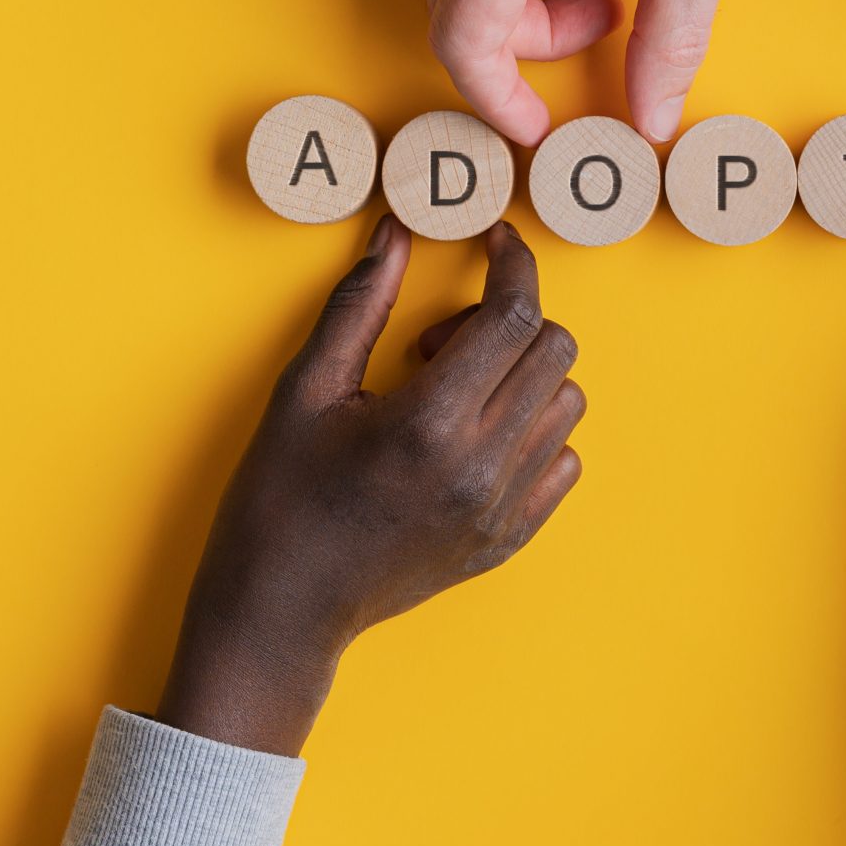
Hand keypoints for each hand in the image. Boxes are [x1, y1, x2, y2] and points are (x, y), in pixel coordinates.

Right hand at [155, 216, 586, 755]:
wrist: (281, 611)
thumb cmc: (280, 500)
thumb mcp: (304, 391)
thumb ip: (359, 305)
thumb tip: (397, 234)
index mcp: (429, 422)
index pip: (515, 316)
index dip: (514, 264)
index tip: (495, 241)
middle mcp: (481, 466)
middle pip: (554, 351)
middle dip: (509, 320)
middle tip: (440, 342)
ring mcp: (502, 509)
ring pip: (565, 404)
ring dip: (521, 377)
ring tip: (450, 396)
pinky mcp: (509, 539)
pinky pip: (563, 461)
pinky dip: (531, 433)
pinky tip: (471, 439)